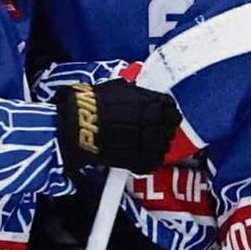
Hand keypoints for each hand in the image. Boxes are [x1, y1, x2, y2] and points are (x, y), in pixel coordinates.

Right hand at [54, 79, 179, 173]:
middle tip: (155, 130)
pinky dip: (150, 160)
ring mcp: (148, 141)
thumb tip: (137, 94)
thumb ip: (134, 94)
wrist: (80, 124)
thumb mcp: (118, 88)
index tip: (163, 115)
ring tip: (147, 144)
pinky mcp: (139, 158)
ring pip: (164, 145)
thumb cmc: (94, 103)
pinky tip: (143, 156)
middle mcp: (153, 120)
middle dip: (164, 128)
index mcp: (150, 101)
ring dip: (157, 145)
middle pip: (170, 127)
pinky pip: (153, 161)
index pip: (170, 107)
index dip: (166, 112)